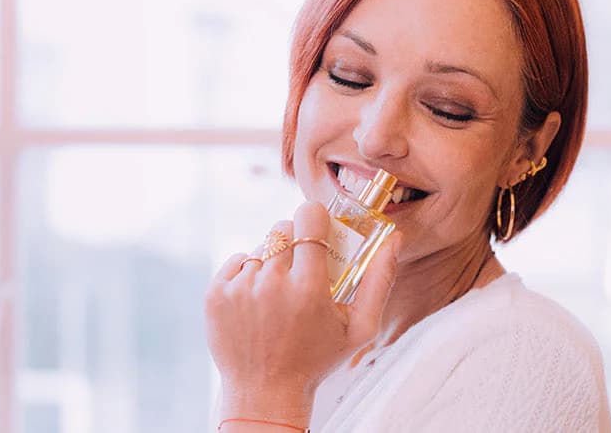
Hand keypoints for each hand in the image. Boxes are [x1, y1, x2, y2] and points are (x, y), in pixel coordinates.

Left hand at [204, 201, 401, 422]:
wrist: (265, 392)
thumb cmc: (317, 360)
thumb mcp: (360, 329)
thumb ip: (380, 281)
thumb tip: (394, 238)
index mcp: (308, 288)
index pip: (308, 218)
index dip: (315, 219)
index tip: (318, 232)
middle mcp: (271, 284)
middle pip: (284, 230)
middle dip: (296, 245)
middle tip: (302, 274)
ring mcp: (240, 288)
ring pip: (260, 247)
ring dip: (272, 262)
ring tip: (278, 296)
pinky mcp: (215, 294)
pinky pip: (237, 261)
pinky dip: (247, 273)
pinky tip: (258, 301)